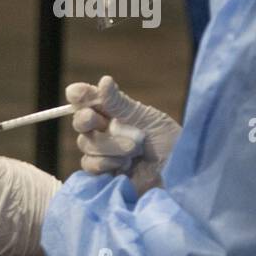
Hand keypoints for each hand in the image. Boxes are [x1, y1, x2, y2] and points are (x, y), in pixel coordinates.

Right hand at [65, 76, 179, 193]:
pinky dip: (105, 164)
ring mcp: (104, 153)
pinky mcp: (104, 175)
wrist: (180, 175)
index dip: (80, 96)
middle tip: (101, 121)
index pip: (89, 100)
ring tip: (133, 150)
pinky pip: (89, 166)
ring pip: (86, 144)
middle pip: (81, 122)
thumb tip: (103, 80)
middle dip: (88, 120)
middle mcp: (106, 131)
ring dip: (108, 146)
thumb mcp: (147, 118)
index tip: (76, 94)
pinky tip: (125, 166)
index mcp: (116, 113)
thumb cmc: (169, 143)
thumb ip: (120, 103)